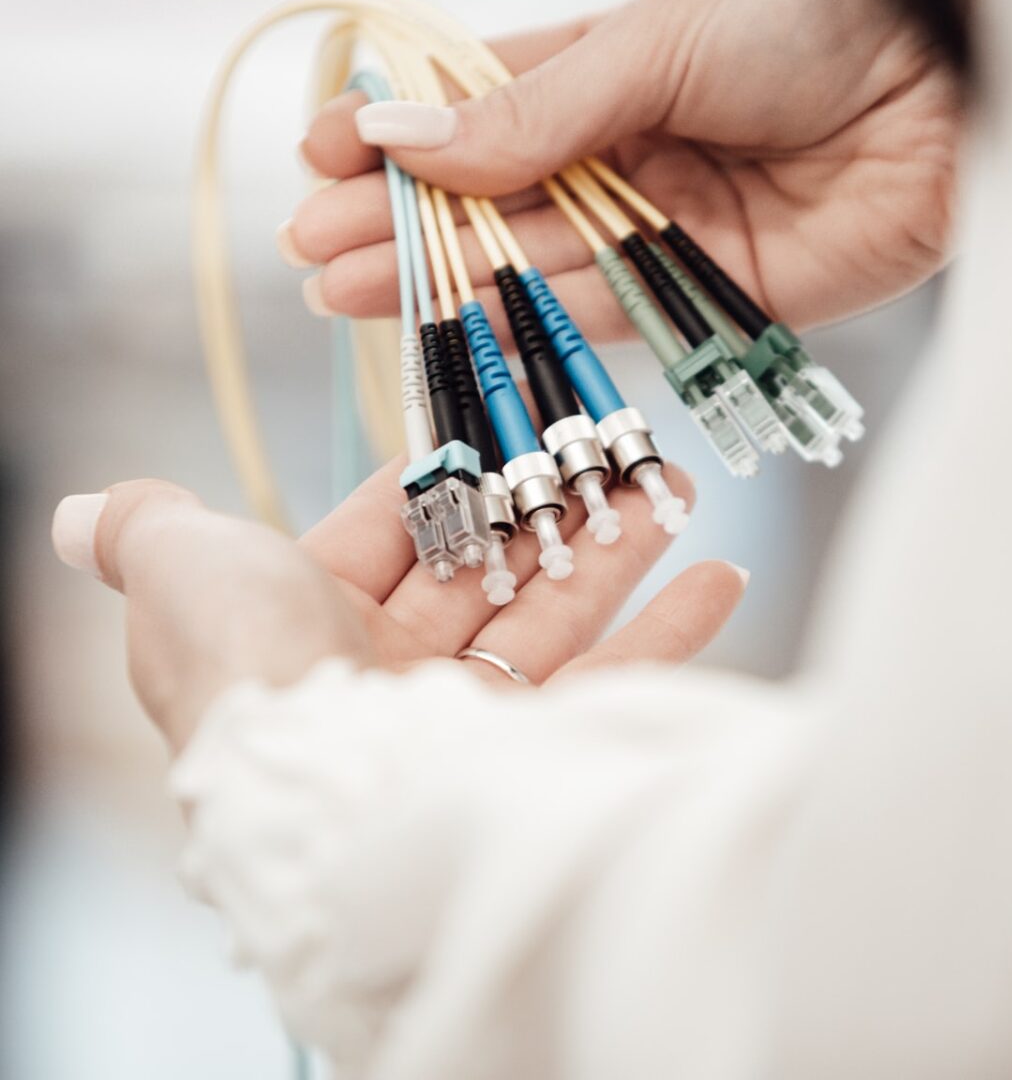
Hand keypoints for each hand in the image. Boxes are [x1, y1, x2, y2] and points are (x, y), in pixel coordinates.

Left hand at [51, 463, 743, 752]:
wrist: (323, 797)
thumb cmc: (250, 665)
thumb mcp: (182, 568)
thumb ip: (148, 530)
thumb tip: (83, 510)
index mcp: (312, 622)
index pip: (394, 529)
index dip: (446, 472)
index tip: (502, 418)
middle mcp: (389, 674)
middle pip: (489, 569)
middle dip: (553, 505)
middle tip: (615, 448)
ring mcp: (466, 717)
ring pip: (559, 615)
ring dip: (621, 549)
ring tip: (677, 487)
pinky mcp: (533, 755)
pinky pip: (615, 687)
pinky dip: (671, 636)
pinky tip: (724, 578)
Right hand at [283, 0, 964, 341]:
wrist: (948, 95)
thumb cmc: (813, 25)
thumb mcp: (653, 45)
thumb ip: (535, 110)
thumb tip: (404, 139)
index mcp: (607, 65)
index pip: (478, 106)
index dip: (399, 132)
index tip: (321, 154)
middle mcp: (623, 151)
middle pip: (490, 194)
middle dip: (398, 218)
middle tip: (308, 245)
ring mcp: (656, 226)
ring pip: (527, 259)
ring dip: (435, 275)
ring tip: (341, 287)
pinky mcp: (697, 293)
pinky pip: (595, 310)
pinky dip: (519, 315)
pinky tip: (444, 317)